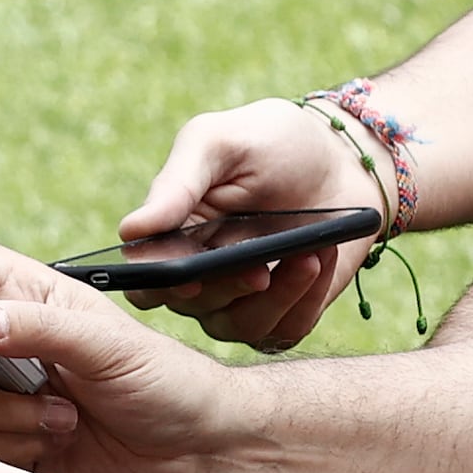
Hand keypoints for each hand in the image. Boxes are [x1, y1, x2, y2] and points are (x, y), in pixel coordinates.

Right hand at [0, 227, 250, 472]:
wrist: (195, 457)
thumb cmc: (166, 384)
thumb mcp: (108, 344)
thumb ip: (39, 328)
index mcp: (30, 295)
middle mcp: (9, 340)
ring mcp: (5, 394)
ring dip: (5, 413)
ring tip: (63, 417)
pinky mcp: (9, 443)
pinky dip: (14, 447)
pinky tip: (59, 444)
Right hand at [118, 99, 387, 348]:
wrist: (341, 156)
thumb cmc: (271, 142)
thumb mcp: (220, 143)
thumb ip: (176, 184)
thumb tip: (131, 231)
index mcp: (171, 236)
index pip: (143, 282)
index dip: (159, 287)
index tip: (190, 278)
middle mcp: (199, 276)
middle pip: (192, 309)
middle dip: (227, 288)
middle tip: (260, 264)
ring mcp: (241, 299)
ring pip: (238, 326)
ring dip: (275, 296)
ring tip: (307, 254)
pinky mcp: (285, 311)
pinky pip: (284, 331)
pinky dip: (306, 299)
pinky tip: (321, 260)